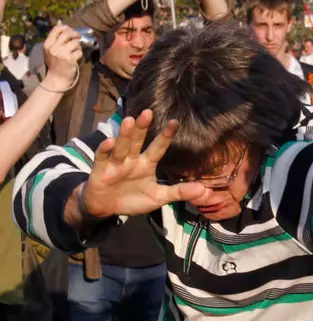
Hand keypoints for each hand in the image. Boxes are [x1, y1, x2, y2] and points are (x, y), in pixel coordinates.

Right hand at [41, 24, 81, 90]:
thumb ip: (55, 39)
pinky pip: (79, 52)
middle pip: (67, 34)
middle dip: (75, 34)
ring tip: (76, 50)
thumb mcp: (50, 50)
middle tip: (79, 37)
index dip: (66, 27)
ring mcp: (60, 54)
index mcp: (47, 44)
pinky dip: (80, 54)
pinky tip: (76, 57)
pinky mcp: (69, 59)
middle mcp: (53, 48)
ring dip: (78, 46)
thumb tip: (63, 25)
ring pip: (75, 42)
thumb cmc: (55, 63)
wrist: (57, 78)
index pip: (57, 29)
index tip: (72, 31)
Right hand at [79, 110, 204, 218]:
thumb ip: (178, 192)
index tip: (175, 122)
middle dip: (142, 127)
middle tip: (148, 112)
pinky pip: (103, 158)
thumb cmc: (133, 198)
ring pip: (121, 146)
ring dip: (125, 134)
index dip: (165, 136)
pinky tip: (110, 141)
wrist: (106, 208)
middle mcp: (132, 159)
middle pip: (137, 140)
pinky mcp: (101, 170)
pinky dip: (105, 150)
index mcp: (147, 163)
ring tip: (130, 120)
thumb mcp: (158, 197)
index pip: (158, 147)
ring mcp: (116, 163)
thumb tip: (203, 190)